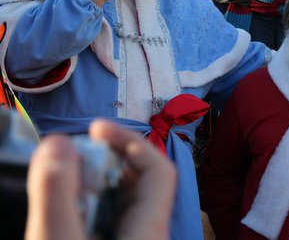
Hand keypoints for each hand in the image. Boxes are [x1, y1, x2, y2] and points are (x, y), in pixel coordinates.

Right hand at [25, 120, 175, 239]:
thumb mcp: (60, 239)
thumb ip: (59, 193)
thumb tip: (60, 142)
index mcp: (150, 227)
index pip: (159, 168)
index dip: (130, 141)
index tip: (96, 128)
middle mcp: (148, 234)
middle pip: (138, 182)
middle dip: (105, 161)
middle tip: (71, 155)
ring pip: (121, 203)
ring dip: (93, 185)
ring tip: (62, 180)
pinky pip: (110, 221)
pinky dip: (88, 208)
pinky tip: (65, 211)